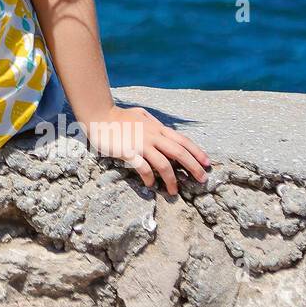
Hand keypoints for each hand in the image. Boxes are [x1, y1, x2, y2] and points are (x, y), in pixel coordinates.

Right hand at [79, 105, 209, 194]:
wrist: (98, 115)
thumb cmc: (118, 116)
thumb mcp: (140, 114)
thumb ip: (153, 122)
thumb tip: (164, 128)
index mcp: (157, 128)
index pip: (183, 140)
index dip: (197, 152)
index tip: (207, 163)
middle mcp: (152, 136)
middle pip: (179, 153)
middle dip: (193, 167)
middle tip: (202, 180)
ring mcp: (141, 144)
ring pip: (164, 164)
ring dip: (172, 180)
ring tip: (174, 191)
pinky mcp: (128, 152)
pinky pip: (143, 168)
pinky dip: (149, 178)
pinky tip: (150, 184)